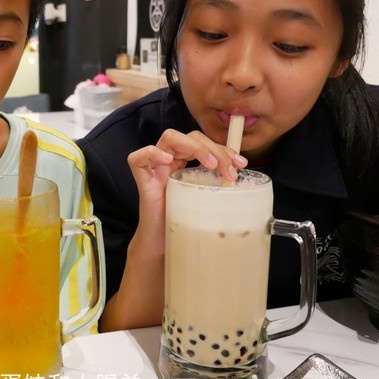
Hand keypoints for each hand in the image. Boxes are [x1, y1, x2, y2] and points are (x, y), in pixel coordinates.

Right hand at [127, 129, 246, 255]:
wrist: (164, 242)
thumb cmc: (183, 220)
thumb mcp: (206, 197)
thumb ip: (217, 183)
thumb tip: (239, 176)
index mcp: (184, 161)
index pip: (203, 142)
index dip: (223, 148)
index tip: (241, 164)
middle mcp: (170, 160)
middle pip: (191, 136)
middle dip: (214, 148)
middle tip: (228, 171)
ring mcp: (155, 168)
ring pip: (169, 138)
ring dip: (194, 146)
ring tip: (210, 165)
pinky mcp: (142, 180)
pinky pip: (138, 157)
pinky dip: (154, 153)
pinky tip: (169, 161)